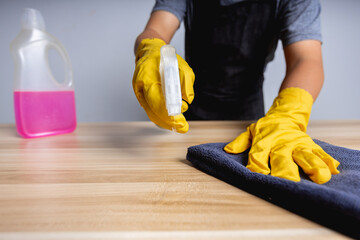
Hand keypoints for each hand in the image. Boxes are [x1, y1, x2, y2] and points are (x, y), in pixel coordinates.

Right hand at [132, 38, 194, 132]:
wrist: (150, 51)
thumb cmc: (165, 59)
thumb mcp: (182, 67)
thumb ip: (186, 83)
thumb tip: (187, 100)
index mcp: (148, 77)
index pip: (157, 101)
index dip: (168, 114)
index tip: (180, 120)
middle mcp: (141, 87)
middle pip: (153, 111)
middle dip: (169, 122)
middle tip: (183, 127)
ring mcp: (139, 93)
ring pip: (151, 114)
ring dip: (165, 123)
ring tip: (179, 127)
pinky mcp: (142, 97)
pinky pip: (150, 111)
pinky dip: (160, 118)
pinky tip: (170, 122)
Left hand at [224, 88, 339, 183]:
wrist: (287, 112)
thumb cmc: (267, 127)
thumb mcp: (251, 131)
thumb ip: (240, 142)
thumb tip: (228, 151)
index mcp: (265, 140)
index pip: (258, 153)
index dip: (258, 164)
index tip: (259, 174)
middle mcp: (281, 143)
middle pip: (282, 157)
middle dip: (284, 170)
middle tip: (287, 181)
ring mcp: (297, 143)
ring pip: (304, 155)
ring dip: (312, 166)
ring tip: (319, 176)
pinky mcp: (310, 144)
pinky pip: (320, 152)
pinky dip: (327, 160)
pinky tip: (333, 169)